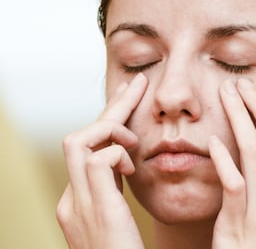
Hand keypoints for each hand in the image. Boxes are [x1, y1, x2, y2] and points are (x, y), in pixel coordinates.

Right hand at [56, 73, 147, 248]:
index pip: (86, 148)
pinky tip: (134, 165)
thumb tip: (128, 163)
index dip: (108, 120)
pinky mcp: (95, 210)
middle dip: (112, 107)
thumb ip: (116, 190)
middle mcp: (71, 199)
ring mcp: (78, 205)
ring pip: (80, 140)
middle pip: (81, 136)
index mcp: (78, 200)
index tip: (130, 95)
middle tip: (138, 84)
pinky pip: (98, 160)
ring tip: (136, 141)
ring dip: (112, 129)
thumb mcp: (118, 218)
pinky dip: (118, 153)